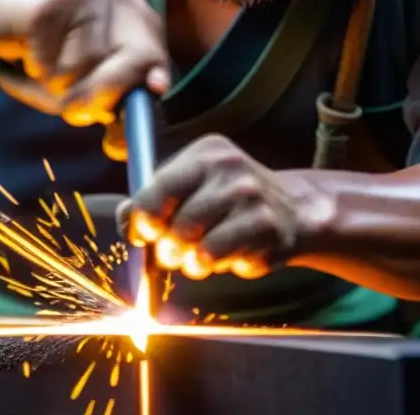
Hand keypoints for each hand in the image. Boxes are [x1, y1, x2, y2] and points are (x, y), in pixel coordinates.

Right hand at [0, 0, 168, 131]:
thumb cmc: (39, 37)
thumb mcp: (77, 66)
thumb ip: (103, 96)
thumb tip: (118, 145)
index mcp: (128, 7)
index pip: (153, 50)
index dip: (153, 76)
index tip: (153, 90)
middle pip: (129, 60)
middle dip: (100, 94)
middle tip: (70, 106)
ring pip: (83, 68)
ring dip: (53, 84)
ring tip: (34, 63)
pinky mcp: (49, 1)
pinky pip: (47, 63)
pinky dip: (28, 71)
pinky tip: (20, 49)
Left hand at [117, 135, 329, 279]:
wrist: (294, 210)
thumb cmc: (229, 202)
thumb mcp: (193, 186)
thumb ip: (155, 198)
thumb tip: (125, 220)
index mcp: (205, 152)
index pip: (157, 189)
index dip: (141, 220)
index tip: (142, 234)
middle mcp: (229, 167)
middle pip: (174, 223)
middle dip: (166, 248)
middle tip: (173, 253)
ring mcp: (250, 195)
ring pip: (195, 246)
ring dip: (189, 262)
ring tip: (199, 257)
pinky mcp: (265, 226)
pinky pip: (218, 259)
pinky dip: (212, 266)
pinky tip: (225, 257)